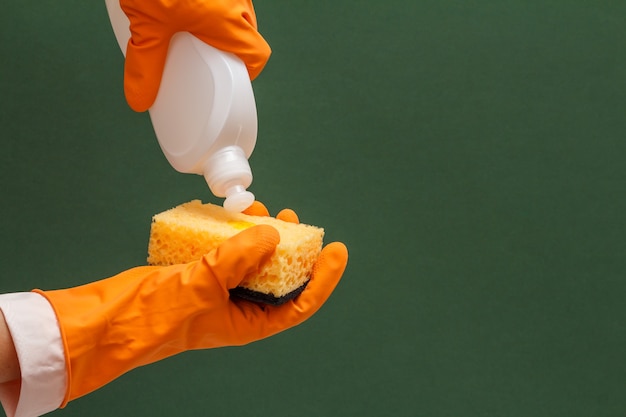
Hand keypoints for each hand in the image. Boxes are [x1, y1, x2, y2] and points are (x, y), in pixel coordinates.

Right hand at [34, 206, 346, 405]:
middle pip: (279, 276)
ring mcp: (220, 287)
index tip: (336, 250)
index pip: (299, 304)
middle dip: (291, 247)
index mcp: (248, 323)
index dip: (323, 279)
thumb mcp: (202, 286)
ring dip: (260, 234)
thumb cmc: (154, 318)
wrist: (111, 318)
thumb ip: (238, 259)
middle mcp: (239, 306)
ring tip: (259, 210)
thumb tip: (271, 235)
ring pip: (253, 259)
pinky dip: (233, 232)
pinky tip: (231, 216)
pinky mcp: (201, 270)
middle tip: (292, 219)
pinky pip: (227, 250)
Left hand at [120, 0, 270, 110]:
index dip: (248, 71)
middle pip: (248, 31)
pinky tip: (187, 3)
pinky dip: (212, 3)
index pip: (257, 54)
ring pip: (237, 10)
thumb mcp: (147, 23)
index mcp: (229, 21)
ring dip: (221, 21)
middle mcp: (237, 1)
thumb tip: (140, 98)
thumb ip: (145, 63)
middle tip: (205, 52)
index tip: (231, 78)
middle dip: (229, 45)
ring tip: (192, 25)